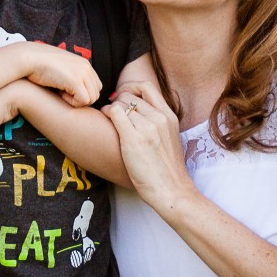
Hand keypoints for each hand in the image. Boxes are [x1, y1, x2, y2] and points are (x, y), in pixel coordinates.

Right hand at [21, 42, 101, 106]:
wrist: (29, 58)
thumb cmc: (40, 65)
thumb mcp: (61, 68)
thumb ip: (72, 75)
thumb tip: (75, 91)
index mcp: (84, 64)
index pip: (95, 86)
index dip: (83, 93)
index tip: (67, 91)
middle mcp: (86, 67)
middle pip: (95, 93)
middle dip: (81, 99)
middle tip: (64, 94)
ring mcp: (82, 73)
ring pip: (91, 98)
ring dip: (77, 101)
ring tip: (61, 94)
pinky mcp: (75, 81)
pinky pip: (83, 101)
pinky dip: (73, 103)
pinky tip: (60, 95)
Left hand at [103, 81, 193, 209]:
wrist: (171, 189)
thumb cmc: (167, 169)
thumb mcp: (170, 138)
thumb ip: (159, 122)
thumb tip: (141, 113)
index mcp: (170, 116)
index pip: (147, 87)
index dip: (131, 87)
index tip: (124, 96)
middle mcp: (159, 118)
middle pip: (131, 95)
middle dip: (119, 100)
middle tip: (113, 110)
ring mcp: (147, 127)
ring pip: (122, 103)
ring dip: (112, 108)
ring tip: (109, 118)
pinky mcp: (133, 138)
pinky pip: (114, 112)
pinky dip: (106, 112)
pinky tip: (105, 120)